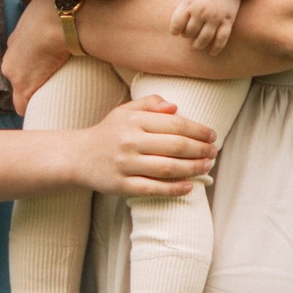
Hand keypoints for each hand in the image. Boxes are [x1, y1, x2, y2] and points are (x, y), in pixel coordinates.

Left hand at [2, 0, 68, 111]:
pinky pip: (23, 106)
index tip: (41, 67)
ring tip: (46, 103)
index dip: (29, 64)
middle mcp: (10, 57)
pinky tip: (41, 114)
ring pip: (19, 93)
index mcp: (16, 39)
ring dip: (30, 98)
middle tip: (47, 86)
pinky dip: (30, 110)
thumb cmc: (57, 3)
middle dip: (28, 82)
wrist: (58, 16)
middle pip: (16, 76)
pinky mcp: (26, 86)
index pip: (18, 57)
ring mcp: (16, 74)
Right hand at [80, 92, 217, 200]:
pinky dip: (174, 188)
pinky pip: (153, 189)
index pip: (175, 124)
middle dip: (200, 150)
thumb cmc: (108, 132)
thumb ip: (150, 104)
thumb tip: (175, 108)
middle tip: (214, 152)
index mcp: (133, 120)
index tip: (212, 135)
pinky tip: (189, 186)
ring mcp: (125, 164)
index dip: (198, 130)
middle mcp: (129, 141)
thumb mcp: (125, 111)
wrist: (78, 157)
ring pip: (167, 168)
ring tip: (207, 167)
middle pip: (175, 146)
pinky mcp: (121, 185)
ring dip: (193, 168)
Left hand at [173, 0, 244, 53]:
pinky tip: (212, 52)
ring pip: (204, 39)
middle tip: (188, 35)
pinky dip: (216, 48)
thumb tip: (176, 20)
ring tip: (196, 47)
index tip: (176, 32)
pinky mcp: (228, 20)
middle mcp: (201, 12)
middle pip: (189, 33)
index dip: (174, 31)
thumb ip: (180, 3)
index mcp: (188, 4)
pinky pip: (222, 38)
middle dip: (186, 36)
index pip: (176, 25)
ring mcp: (215, 17)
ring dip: (198, 45)